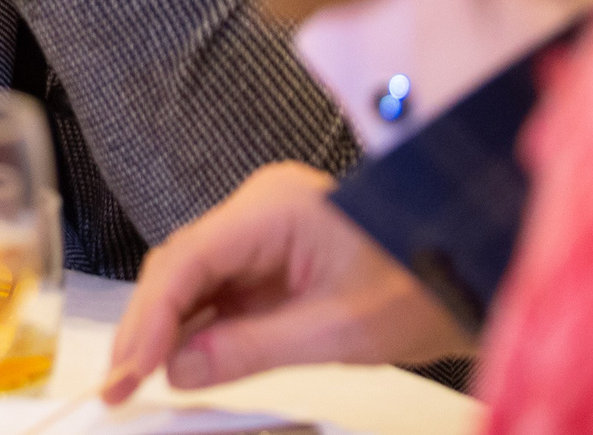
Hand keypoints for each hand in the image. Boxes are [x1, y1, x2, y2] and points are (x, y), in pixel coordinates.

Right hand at [103, 163, 470, 402]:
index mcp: (272, 208)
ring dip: (167, 329)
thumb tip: (181, 370)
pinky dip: (198, 327)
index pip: (187, 259)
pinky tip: (179, 360)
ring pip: (193, 278)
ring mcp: (263, 229)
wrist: (472, 271)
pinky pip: (220, 288)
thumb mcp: (337, 331)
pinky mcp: (271, 255)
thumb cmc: (423, 286)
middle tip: (121, 383)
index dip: (149, 318)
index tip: (129, 370)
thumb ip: (250, 350)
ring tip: (138, 379)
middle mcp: (258, 208)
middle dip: (148, 327)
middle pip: (180, 265)